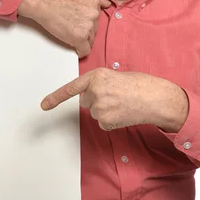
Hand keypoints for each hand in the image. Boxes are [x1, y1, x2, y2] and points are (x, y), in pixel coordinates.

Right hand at [18, 0, 110, 57]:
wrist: (42, 0)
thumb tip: (104, 3)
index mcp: (95, 1)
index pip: (99, 16)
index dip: (90, 20)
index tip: (85, 23)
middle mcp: (94, 13)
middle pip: (95, 28)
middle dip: (85, 29)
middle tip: (72, 26)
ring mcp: (88, 26)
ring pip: (90, 39)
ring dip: (82, 38)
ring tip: (69, 33)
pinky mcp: (80, 37)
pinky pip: (85, 50)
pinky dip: (80, 51)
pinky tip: (76, 48)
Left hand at [40, 67, 188, 132]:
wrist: (156, 98)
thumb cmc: (140, 84)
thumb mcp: (116, 76)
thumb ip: (100, 83)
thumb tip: (92, 94)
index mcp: (97, 75)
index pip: (72, 88)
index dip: (55, 98)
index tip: (44, 105)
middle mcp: (95, 90)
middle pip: (86, 101)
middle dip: (97, 100)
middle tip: (116, 96)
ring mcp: (99, 107)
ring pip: (96, 113)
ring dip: (106, 110)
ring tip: (123, 104)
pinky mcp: (105, 120)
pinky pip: (103, 123)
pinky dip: (112, 120)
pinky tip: (124, 113)